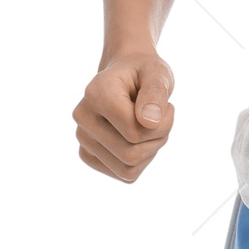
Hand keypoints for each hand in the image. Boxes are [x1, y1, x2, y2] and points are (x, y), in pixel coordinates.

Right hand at [74, 48, 173, 182]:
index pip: (135, 132)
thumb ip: (156, 93)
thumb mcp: (158, 74)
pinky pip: (125, 174)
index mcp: (95, 94)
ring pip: (128, 168)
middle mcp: (83, 118)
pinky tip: (137, 138)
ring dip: (150, 151)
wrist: (125, 79)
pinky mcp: (88, 155)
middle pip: (131, 154)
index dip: (163, 123)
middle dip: (158, 139)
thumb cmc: (144, 73)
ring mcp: (82, 139)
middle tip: (160, 117)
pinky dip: (141, 161)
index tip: (166, 106)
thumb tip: (149, 121)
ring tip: (148, 126)